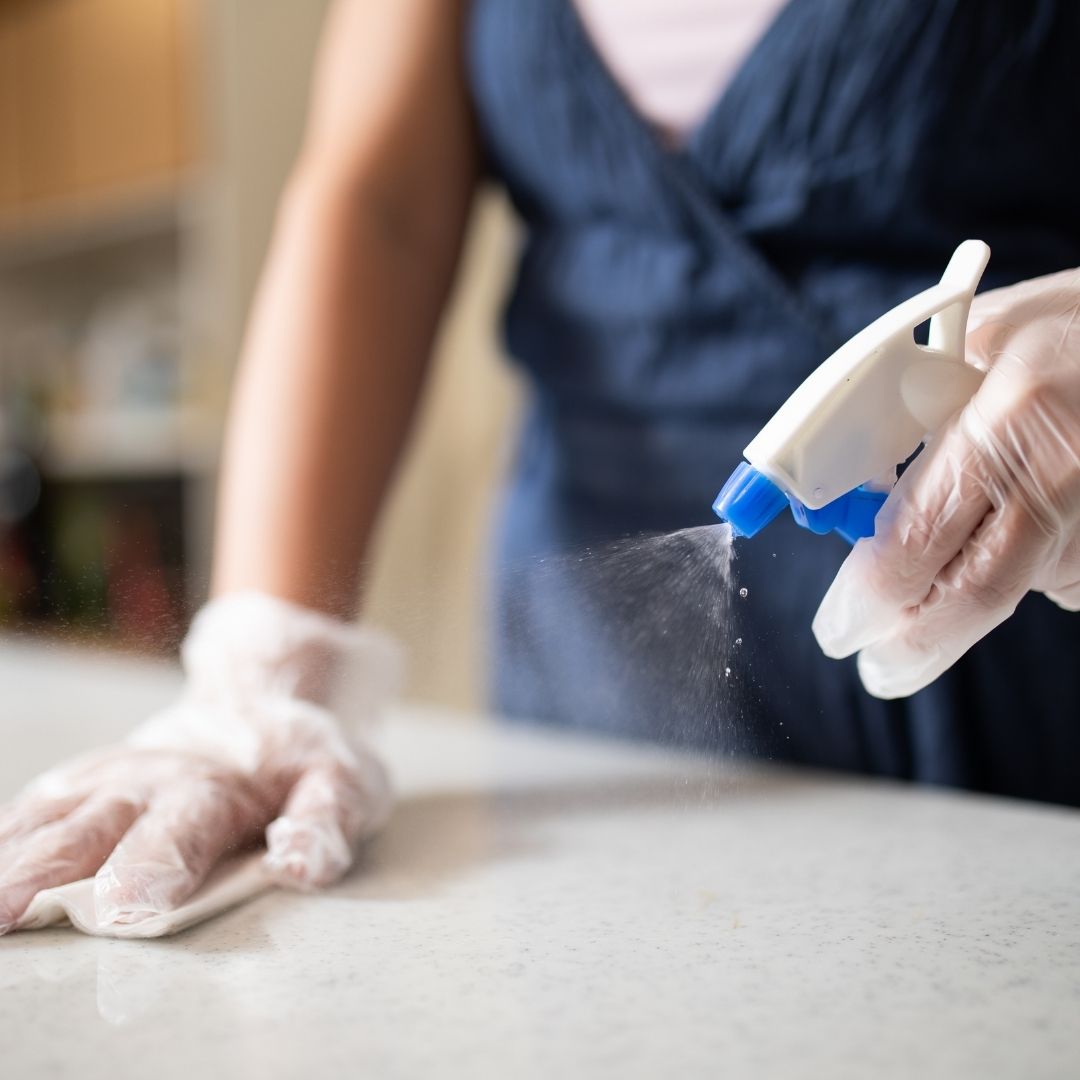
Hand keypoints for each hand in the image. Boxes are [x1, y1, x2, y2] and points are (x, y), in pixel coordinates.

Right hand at [0, 594, 401, 932]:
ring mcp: (105, 780)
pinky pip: (31, 809)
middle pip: (91, 829)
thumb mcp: (340, 781)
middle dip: (48, 871)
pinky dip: (4, 835)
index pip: (180, 834)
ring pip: (46, 818)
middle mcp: (147, 781)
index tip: (122, 908)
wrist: (256, 703)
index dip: (152, 870)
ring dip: (9, 858)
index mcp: (211, 790)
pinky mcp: (80, 784)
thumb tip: (301, 865)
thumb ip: (323, 822)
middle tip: (8, 911)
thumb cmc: (299, 758)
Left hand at [813, 266, 1079, 697]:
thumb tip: (851, 493)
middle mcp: (1062, 481)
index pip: (914, 542)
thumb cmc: (1069, 326)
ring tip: (991, 510)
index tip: (839, 629)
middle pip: (972, 599)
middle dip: (914, 648)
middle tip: (881, 668)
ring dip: (976, 579)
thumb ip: (909, 418)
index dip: (867, 599)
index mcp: (1003, 422)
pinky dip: (1032, 556)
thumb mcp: (975, 343)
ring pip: (1016, 587)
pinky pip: (1061, 573)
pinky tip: (1044, 505)